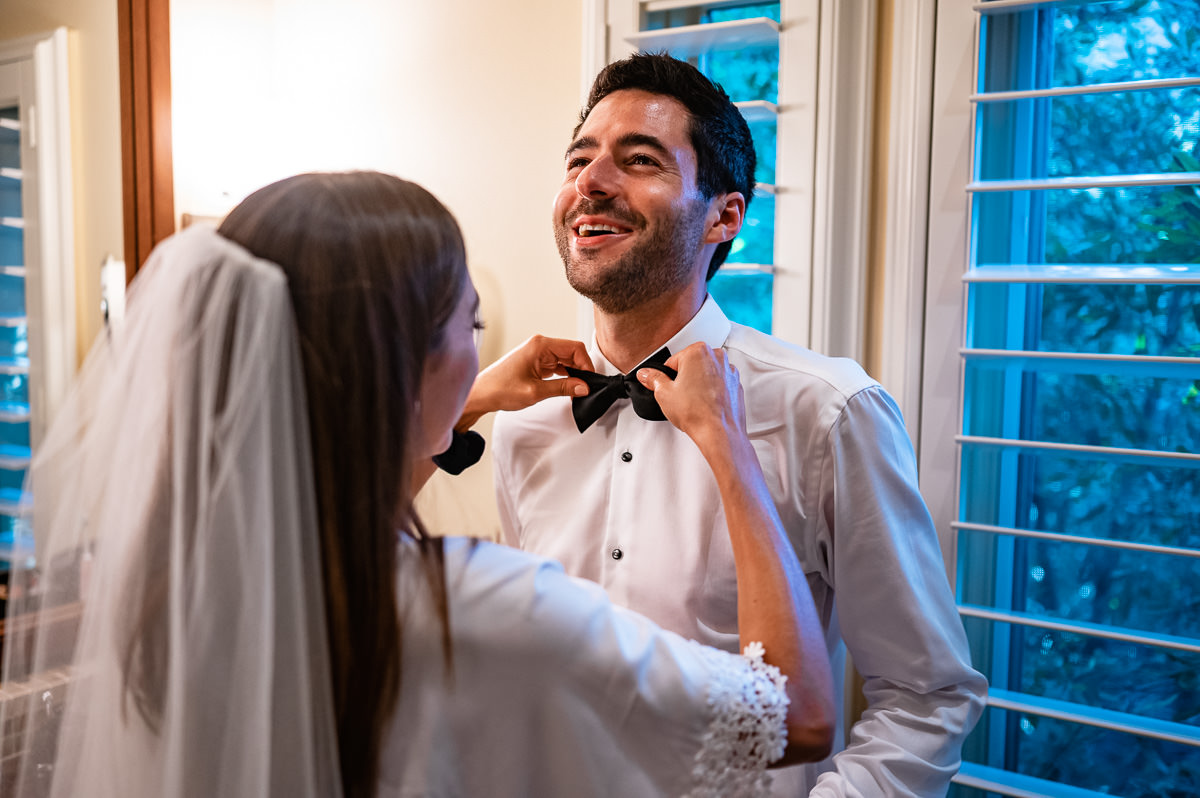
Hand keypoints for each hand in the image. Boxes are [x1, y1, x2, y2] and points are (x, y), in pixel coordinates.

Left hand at [457, 335, 592, 429]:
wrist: (481, 395)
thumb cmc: (500, 389)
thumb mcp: (536, 391)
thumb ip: (563, 388)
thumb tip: (583, 387)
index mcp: (540, 345)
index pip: (575, 348)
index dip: (586, 364)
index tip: (590, 381)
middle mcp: (540, 346)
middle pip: (572, 353)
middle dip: (581, 370)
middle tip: (586, 388)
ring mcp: (538, 354)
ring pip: (566, 360)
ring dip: (573, 374)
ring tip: (577, 391)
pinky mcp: (536, 363)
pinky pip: (557, 366)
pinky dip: (565, 377)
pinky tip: (567, 388)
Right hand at [635, 343, 747, 456]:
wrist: (719, 432)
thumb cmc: (697, 412)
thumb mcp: (664, 393)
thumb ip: (653, 379)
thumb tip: (646, 374)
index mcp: (698, 351)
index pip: (674, 361)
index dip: (667, 377)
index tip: (667, 386)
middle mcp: (717, 357)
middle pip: (692, 365)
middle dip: (684, 379)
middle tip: (679, 396)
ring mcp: (729, 371)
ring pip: (706, 374)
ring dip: (699, 385)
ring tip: (692, 403)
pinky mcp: (736, 386)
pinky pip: (719, 385)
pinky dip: (712, 393)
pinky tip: (704, 406)